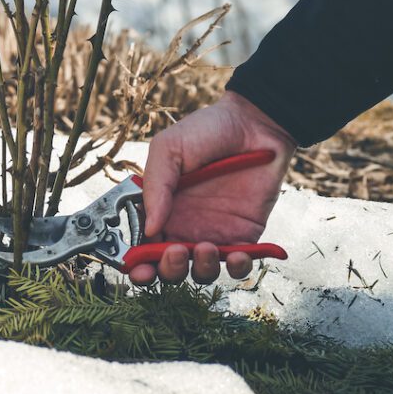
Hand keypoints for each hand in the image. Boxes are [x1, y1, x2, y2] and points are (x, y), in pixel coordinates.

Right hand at [128, 90, 295, 285]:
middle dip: (168, 270)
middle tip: (175, 252)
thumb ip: (155, 186)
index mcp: (162, 209)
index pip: (144, 247)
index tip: (138, 267)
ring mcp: (215, 232)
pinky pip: (239, 264)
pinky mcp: (245, 234)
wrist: (254, 123)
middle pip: (170, 267)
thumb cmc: (207, 130)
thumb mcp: (169, 148)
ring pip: (202, 270)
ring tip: (205, 248)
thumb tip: (149, 229)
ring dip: (201, 269)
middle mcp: (185, 226)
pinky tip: (237, 254)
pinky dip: (238, 268)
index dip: (138, 264)